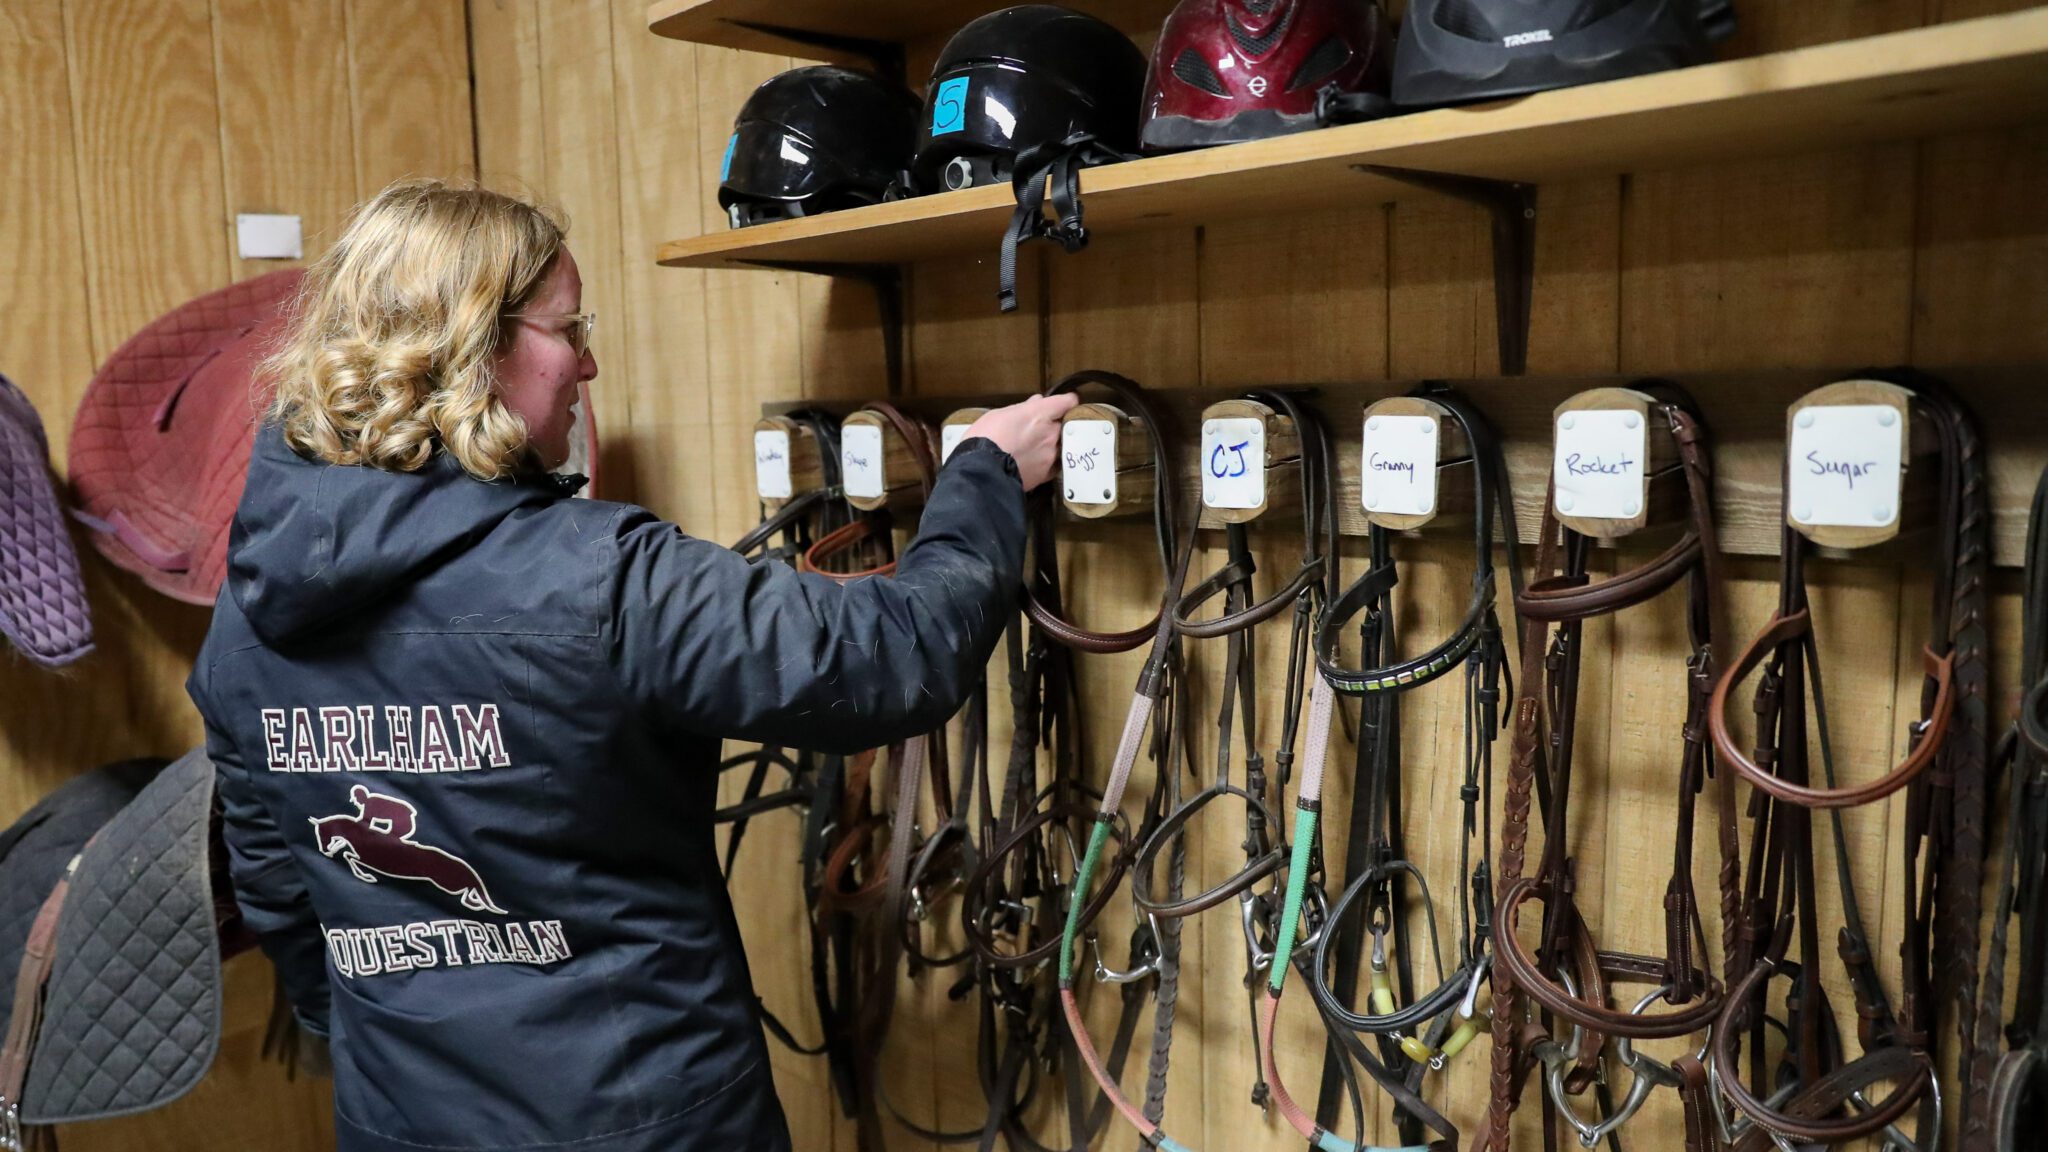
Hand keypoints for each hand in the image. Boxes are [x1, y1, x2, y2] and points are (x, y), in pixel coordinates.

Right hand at [963, 394, 1078, 490]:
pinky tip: (1034, 461)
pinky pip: (1055, 462)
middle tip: (1038, 427)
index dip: (1066, 401)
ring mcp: (1051, 454)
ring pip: (1060, 443)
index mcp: (1039, 414)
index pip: (1068, 402)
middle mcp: (1051, 433)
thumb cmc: (984, 439)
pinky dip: (1047, 460)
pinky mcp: (1047, 473)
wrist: (980, 472)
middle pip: (1063, 424)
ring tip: (1032, 447)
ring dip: (1051, 443)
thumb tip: (1036, 403)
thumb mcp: (998, 415)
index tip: (1062, 403)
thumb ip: (1022, 409)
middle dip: (1053, 424)